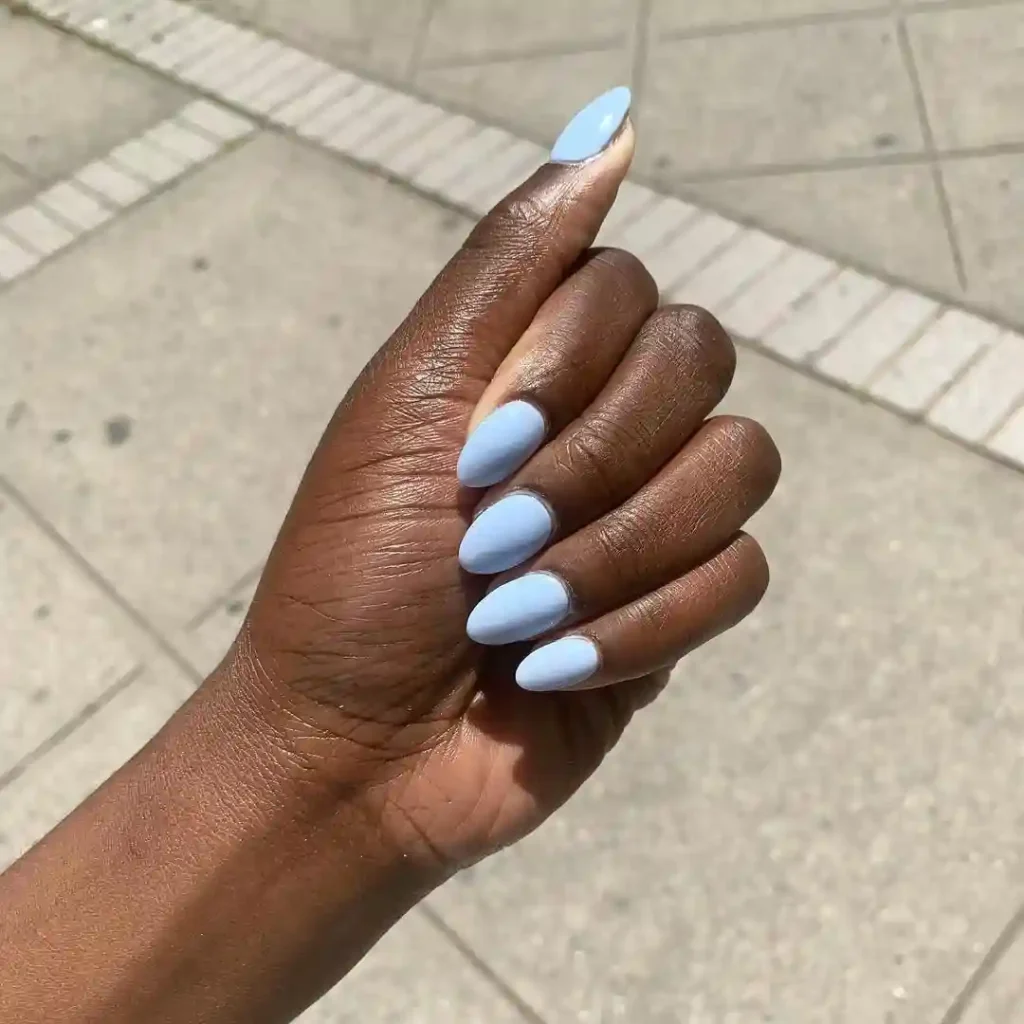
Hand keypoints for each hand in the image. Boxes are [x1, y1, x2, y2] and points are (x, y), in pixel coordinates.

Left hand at [231, 93, 780, 871]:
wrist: (356, 745)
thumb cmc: (356, 571)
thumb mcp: (410, 395)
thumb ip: (507, 264)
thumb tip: (614, 130)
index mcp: (537, 364)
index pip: (631, 290)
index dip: (571, 362)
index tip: (476, 448)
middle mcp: (608, 424)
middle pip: (702, 363)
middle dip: (594, 461)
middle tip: (491, 535)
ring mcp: (651, 514)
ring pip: (738, 468)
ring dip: (615, 550)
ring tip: (513, 613)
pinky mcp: (681, 607)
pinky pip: (741, 576)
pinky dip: (643, 623)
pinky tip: (554, 666)